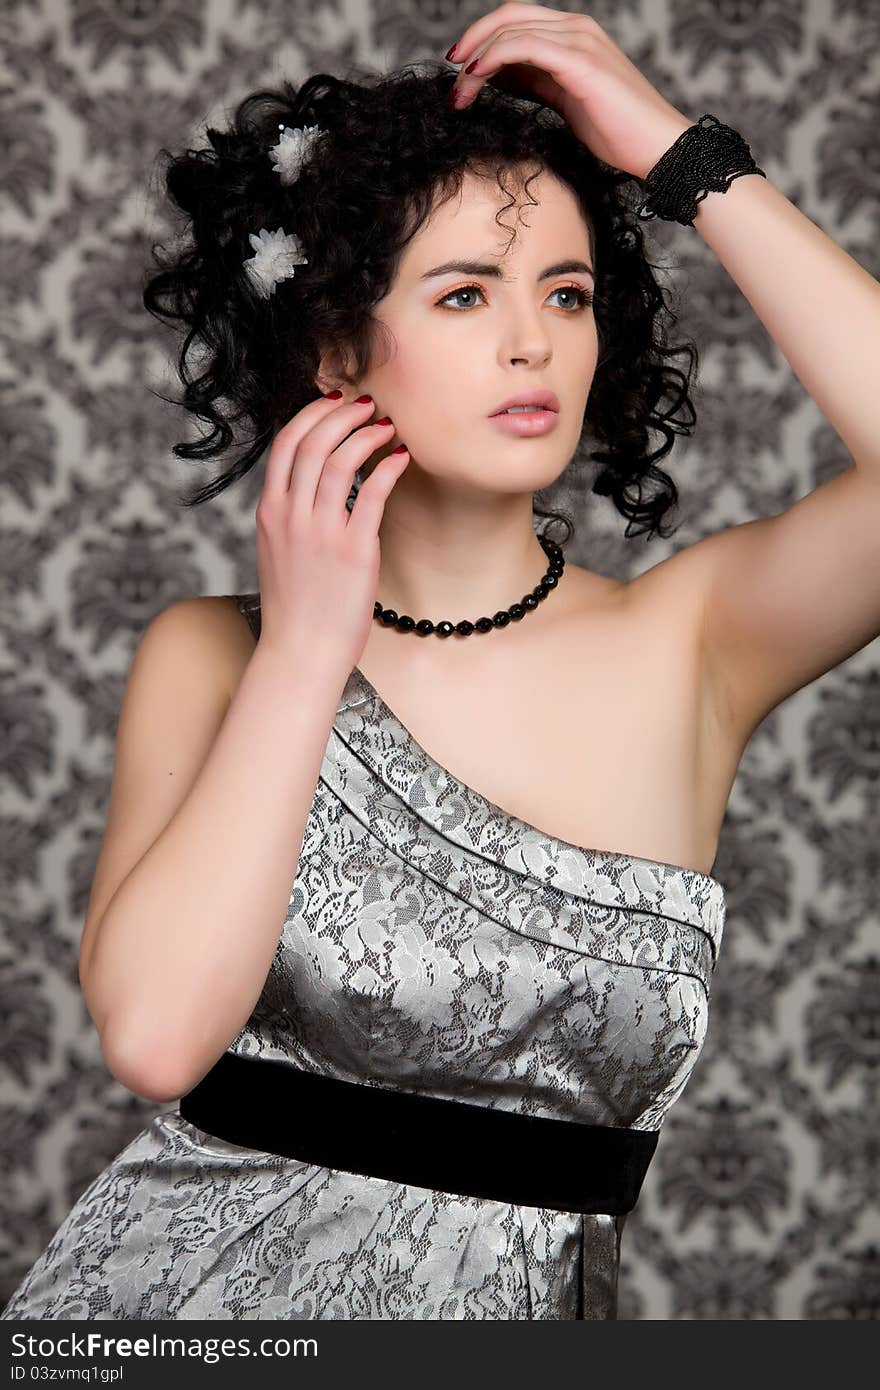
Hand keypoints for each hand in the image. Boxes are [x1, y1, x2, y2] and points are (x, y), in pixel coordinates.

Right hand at [255, 394, 409, 673]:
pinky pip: (372, 493)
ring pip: (340, 460)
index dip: (311, 414)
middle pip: (313, 442)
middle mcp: (291, 516)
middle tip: (368, 405)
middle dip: (343, 414)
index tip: (335, 402)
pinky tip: (402, 458)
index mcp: (270, 512)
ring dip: (367, 434)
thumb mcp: (279, 551)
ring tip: (388, 427)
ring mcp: (320, 532)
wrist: (299, 652)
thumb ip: (291, 514)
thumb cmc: (295, 607)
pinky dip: (388, 467)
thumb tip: (315, 484)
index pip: (285, 443)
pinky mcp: (353, 551)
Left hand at [446, 2, 693, 181]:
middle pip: (508, 16)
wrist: (658, 148)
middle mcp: (576, 28)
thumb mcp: (567, 102)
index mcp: (574, 35)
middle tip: (451, 79)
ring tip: (459, 92)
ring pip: (510, 29)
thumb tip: (502, 77)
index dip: (482, 40)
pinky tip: (477, 79)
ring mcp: (579, 40)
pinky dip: (494, 59)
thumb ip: (539, 82)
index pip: (516, 20)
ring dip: (476, 60)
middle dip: (472, 44)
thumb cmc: (618, 133)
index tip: (460, 72)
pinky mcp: (579, 61)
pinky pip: (523, 46)